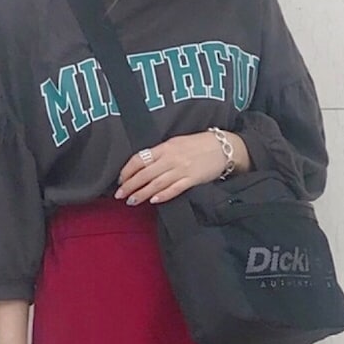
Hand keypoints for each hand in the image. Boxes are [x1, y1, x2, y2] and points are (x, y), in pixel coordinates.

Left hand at [115, 129, 247, 205]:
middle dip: (130, 185)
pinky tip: (154, 201)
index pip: (140, 159)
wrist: (223, 147)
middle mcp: (171, 158)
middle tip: (120, 195)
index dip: (127, 170)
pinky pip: (175, 188)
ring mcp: (182, 169)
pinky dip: (163, 195)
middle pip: (145, 173)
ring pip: (156, 183)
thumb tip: (144, 165)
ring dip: (142, 193)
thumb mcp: (177, 142)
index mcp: (165, 147)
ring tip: (132, 201)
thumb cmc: (200, 144)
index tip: (120, 180)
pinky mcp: (192, 179)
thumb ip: (161, 153)